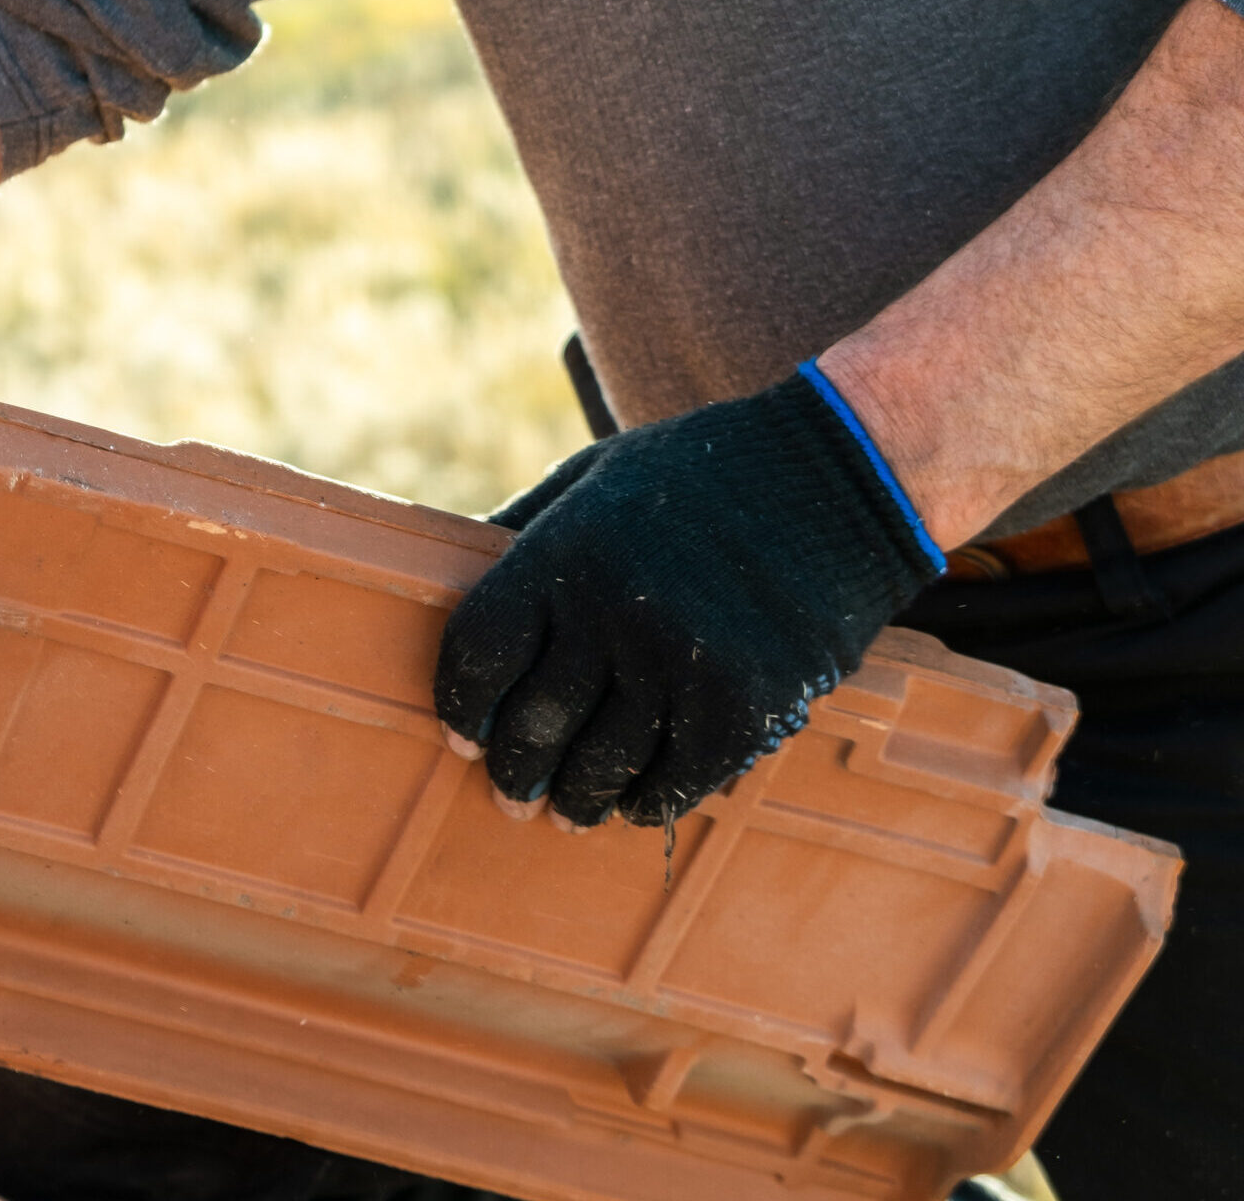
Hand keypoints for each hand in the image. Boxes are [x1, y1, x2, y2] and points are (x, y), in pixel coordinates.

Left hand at [434, 363, 943, 827]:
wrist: (843, 475)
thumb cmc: (700, 474)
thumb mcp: (594, 478)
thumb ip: (523, 533)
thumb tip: (443, 574)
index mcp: (564, 550)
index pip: (478, 655)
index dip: (460, 706)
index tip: (461, 736)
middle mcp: (613, 609)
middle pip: (532, 723)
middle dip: (514, 773)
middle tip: (511, 795)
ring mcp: (679, 661)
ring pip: (599, 765)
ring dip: (576, 800)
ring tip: (568, 811)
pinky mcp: (744, 704)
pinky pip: (675, 782)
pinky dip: (647, 802)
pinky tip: (635, 803)